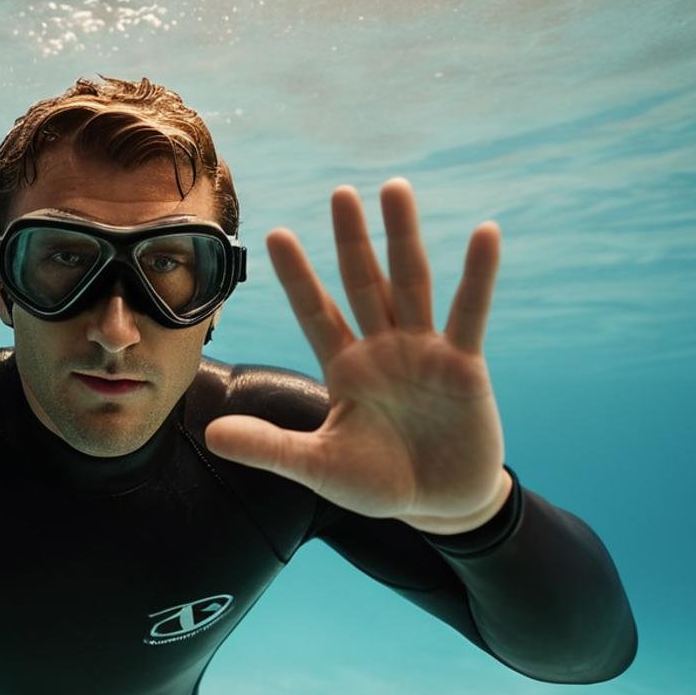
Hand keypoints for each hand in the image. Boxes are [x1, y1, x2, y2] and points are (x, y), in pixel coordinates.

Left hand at [204, 179, 511, 533]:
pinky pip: (470, 313)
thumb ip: (269, 448)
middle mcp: (381, 350)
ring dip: (404, 237)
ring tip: (395, 188)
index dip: (296, 277)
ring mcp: (423, 352)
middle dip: (351, 240)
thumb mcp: (318, 468)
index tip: (274, 235)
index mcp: (344, 369)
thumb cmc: (377, 484)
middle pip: (363, 284)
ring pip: (411, 284)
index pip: (314, 313)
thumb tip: (211, 435)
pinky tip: (484, 233)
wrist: (438, 506)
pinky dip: (478, 274)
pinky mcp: (464, 365)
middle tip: (340, 192)